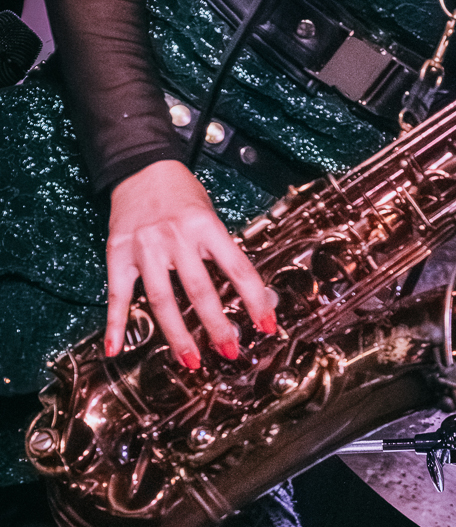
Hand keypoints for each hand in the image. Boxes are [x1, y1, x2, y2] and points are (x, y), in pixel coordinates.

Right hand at [106, 158, 276, 366]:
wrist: (140, 166)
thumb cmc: (180, 193)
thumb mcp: (211, 216)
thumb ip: (224, 252)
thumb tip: (251, 294)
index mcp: (206, 226)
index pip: (238, 270)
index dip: (255, 301)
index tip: (267, 325)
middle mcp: (176, 237)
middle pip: (199, 291)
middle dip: (217, 326)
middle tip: (230, 351)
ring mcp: (145, 247)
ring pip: (162, 299)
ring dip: (177, 335)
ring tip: (190, 360)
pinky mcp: (119, 254)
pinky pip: (118, 295)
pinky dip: (116, 324)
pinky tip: (117, 348)